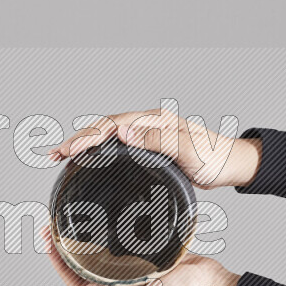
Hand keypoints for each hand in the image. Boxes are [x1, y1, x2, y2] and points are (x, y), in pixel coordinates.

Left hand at [41, 226, 238, 285]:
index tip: (48, 244)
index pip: (78, 284)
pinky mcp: (148, 257)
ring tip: (69, 222)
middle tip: (50, 228)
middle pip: (84, 269)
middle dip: (65, 251)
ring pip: (100, 256)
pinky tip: (103, 220)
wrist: (215, 284)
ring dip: (83, 242)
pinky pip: (123, 246)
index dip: (60, 266)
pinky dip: (109, 234)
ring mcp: (134, 272)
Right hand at [48, 108, 260, 189]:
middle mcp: (149, 124)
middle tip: (54, 154)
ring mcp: (150, 135)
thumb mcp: (187, 150)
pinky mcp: (152, 148)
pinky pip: (119, 146)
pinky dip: (100, 151)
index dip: (88, 136)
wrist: (232, 165)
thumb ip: (157, 140)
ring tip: (62, 155)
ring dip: (86, 144)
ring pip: (110, 136)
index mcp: (154, 121)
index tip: (68, 149)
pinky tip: (91, 160)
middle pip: (105, 128)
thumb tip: (123, 132)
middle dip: (78, 139)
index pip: (112, 125)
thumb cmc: (214, 159)